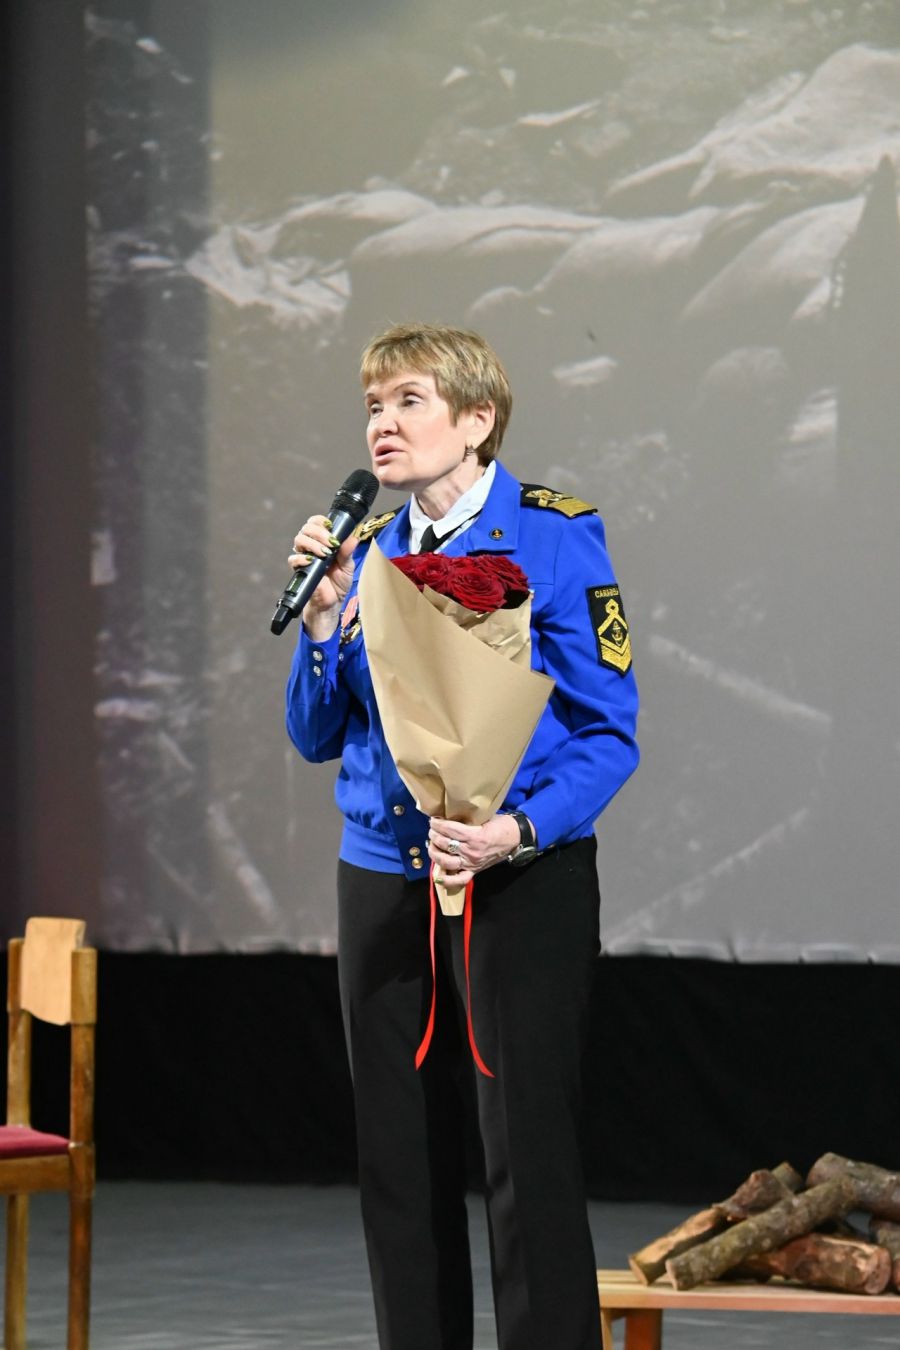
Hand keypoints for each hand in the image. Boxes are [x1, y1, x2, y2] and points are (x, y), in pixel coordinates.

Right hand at [289, 515, 356, 639]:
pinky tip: (312, 561)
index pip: (316, 523)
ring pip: (299, 540)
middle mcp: (311, 547)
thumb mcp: (348, 567)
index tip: (330, 525)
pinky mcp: (299, 570)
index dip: (320, 520)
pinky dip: (301, 558)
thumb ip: (348, 552)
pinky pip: (293, 559)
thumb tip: (353, 538)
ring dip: (312, 543)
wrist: (332, 603)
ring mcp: (304, 557)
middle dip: (319, 532)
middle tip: (331, 542)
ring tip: (325, 553)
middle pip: (306, 528)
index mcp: (323, 542)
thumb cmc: (339, 583)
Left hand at [427, 814, 522, 885]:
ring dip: (435, 852)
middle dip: (434, 835)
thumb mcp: (484, 818)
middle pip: (445, 844)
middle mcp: (471, 851)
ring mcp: (472, 863)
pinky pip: (459, 880)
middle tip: (432, 830)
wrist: (516, 838)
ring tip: (431, 844)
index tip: (432, 820)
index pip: (449, 830)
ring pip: (446, 861)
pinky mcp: (475, 870)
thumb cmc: (501, 825)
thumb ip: (467, 820)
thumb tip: (447, 817)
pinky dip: (447, 880)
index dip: (438, 824)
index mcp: (474, 836)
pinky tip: (437, 876)